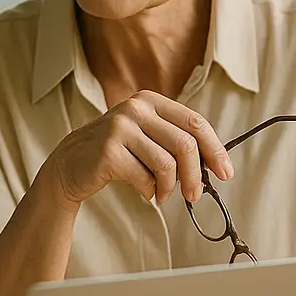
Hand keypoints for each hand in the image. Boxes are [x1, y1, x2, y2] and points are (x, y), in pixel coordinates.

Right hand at [41, 91, 232, 206]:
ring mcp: (120, 127)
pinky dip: (149, 191)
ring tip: (162, 194)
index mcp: (149, 100)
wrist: (70, 165)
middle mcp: (135, 108)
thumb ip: (174, 141)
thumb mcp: (145, 136)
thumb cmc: (115, 153)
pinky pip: (145, 178)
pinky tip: (143, 191)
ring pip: (167, 164)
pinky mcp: (109, 151)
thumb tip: (214, 163)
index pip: (194, 122)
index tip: (225, 172)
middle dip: (195, 176)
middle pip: (185, 144)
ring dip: (170, 187)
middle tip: (194, 195)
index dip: (214, 149)